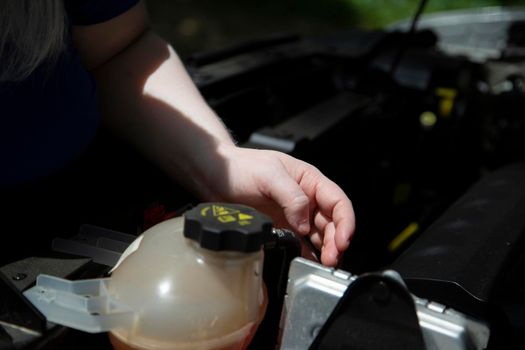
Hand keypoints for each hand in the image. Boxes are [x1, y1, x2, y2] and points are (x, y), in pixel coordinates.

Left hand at [210, 145, 354, 266]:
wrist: (216, 176)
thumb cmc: (242, 167)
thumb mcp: (269, 175)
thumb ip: (291, 196)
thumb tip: (304, 224)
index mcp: (310, 181)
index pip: (338, 202)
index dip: (346, 223)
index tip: (343, 241)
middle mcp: (306, 198)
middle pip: (333, 223)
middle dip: (336, 242)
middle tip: (331, 260)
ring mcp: (295, 215)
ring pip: (320, 236)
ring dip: (325, 251)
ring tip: (323, 265)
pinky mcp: (282, 228)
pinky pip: (301, 244)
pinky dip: (307, 255)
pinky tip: (307, 264)